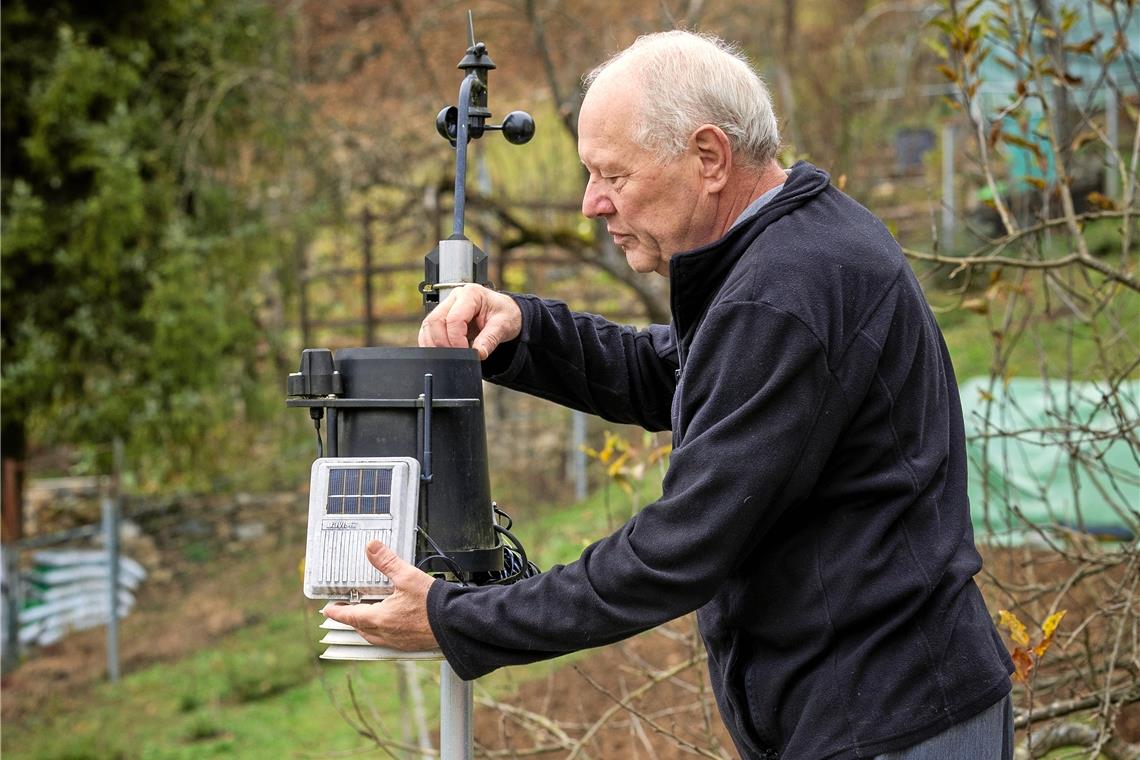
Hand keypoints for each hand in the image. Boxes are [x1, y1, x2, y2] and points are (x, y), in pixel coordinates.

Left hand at [322, 540, 437, 650]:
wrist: (455, 623)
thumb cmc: (433, 604)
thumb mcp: (407, 576)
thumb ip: (387, 562)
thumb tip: (372, 548)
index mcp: (380, 618)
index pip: (350, 616)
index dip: (337, 612)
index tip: (328, 610)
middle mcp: (386, 633)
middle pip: (360, 628)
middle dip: (351, 619)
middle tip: (346, 611)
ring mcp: (398, 642)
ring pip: (373, 637)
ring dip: (365, 627)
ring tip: (366, 617)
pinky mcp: (410, 645)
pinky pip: (387, 641)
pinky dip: (381, 633)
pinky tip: (390, 624)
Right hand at [419, 284, 521, 359]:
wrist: (505, 313)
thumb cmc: (505, 314)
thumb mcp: (503, 326)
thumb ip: (490, 339)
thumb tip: (478, 354)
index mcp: (471, 294)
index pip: (454, 318)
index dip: (457, 340)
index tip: (466, 353)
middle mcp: (455, 297)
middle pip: (435, 320)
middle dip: (443, 343)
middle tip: (456, 356)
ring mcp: (446, 305)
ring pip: (428, 325)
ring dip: (434, 344)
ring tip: (450, 356)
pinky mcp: (441, 316)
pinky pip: (428, 330)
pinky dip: (431, 343)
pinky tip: (441, 353)